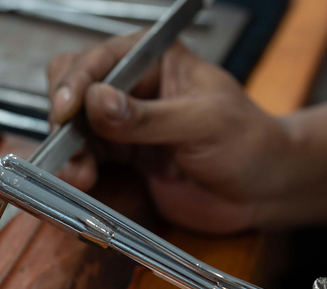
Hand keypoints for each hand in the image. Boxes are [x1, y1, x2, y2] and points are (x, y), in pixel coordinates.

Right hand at [47, 34, 297, 233]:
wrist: (262, 190)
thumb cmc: (247, 142)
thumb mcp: (201, 123)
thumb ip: (147, 116)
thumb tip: (96, 102)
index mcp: (152, 58)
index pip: (97, 60)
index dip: (76, 83)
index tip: (67, 111)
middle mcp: (130, 86)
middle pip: (73, 88)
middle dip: (64, 116)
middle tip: (67, 143)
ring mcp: (122, 122)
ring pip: (72, 126)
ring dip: (67, 149)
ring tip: (77, 172)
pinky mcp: (120, 156)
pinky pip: (84, 156)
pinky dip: (76, 167)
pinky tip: (81, 179)